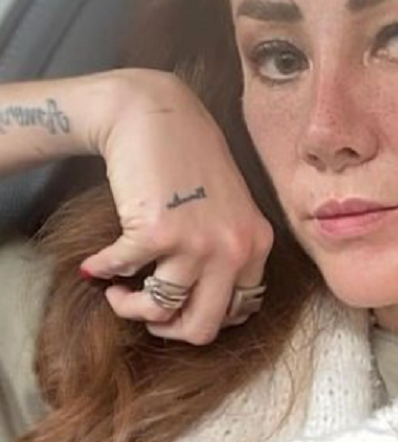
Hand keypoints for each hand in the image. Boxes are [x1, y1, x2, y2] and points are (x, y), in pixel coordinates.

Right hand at [80, 69, 272, 343]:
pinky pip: (121, 274)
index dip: (199, 316)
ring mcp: (197, 243)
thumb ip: (228, 252)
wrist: (156, 113)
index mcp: (257, 244)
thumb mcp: (230, 209)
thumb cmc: (188, 159)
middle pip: (201, 328)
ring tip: (117, 290)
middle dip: (167, 329)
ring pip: (159, 312)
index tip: (178, 307)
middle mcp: (234, 248)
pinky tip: (96, 265)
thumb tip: (202, 304)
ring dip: (128, 306)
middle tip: (147, 312)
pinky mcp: (156, 232)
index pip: (236, 312)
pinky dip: (102, 271)